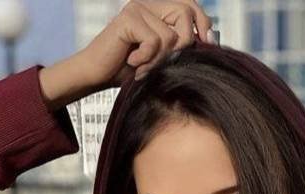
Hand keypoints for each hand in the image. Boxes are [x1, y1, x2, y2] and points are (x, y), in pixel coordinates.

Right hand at [80, 0, 214, 90]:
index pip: (190, 5)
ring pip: (171, 35)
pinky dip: (147, 60)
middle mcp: (148, 5)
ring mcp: (137, 9)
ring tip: (144, 68)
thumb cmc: (126, 70)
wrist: (95, 75)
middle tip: (166, 63)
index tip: (207, 43)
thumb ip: (179, 46)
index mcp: (157, 10)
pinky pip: (155, 42)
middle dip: (183, 44)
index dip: (202, 23)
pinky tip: (134, 64)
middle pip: (185, 13)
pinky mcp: (128, 19)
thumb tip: (209, 40)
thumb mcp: (160, 58)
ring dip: (160, 60)